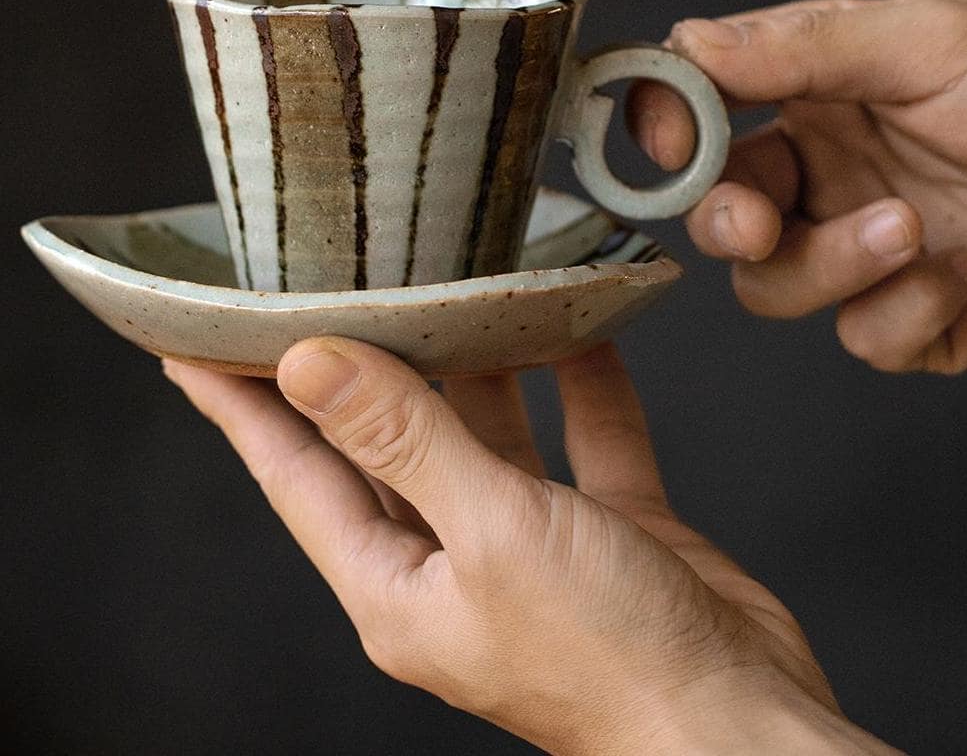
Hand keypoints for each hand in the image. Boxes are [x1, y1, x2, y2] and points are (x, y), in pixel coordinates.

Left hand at [165, 340, 897, 754]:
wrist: (741, 726)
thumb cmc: (610, 662)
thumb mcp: (492, 536)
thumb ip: (407, 442)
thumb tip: (311, 367)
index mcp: (398, 582)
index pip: (294, 475)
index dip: (242, 406)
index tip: (197, 342)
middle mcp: (453, 559)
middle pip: (383, 442)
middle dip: (356, 366)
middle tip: (332, 285)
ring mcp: (531, 541)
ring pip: (486, 430)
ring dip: (476, 364)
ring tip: (457, 282)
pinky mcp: (603, 525)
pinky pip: (584, 435)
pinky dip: (580, 384)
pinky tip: (580, 327)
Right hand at [629, 0, 966, 373]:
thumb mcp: (929, 40)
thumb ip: (802, 45)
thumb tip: (690, 45)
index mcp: (816, 105)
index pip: (705, 118)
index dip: (669, 129)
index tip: (667, 139)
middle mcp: (827, 180)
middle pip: (720, 216)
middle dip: (725, 222)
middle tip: (749, 222)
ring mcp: (861, 254)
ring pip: (775, 288)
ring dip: (829, 265)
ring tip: (907, 230)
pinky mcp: (907, 320)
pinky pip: (864, 336)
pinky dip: (911, 307)